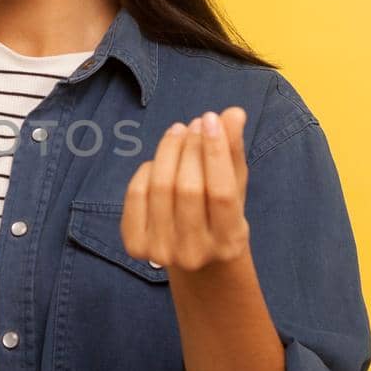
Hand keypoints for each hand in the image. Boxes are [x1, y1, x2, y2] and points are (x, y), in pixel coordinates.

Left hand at [121, 108, 250, 273]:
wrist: (194, 257)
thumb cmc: (220, 216)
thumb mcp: (235, 188)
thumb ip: (234, 152)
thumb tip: (233, 112)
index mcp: (229, 242)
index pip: (221, 192)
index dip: (216, 151)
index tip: (212, 118)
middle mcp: (194, 253)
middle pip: (187, 188)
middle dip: (191, 148)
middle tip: (195, 123)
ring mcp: (161, 252)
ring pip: (160, 187)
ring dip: (168, 151)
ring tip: (178, 131)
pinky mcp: (135, 246)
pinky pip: (136, 195)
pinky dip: (146, 171)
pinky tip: (158, 160)